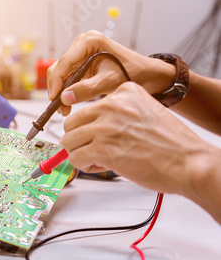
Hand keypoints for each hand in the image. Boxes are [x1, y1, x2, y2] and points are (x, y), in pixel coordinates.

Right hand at [47, 30, 174, 115]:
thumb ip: (87, 89)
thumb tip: (65, 98)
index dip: (57, 82)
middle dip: (58, 88)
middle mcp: (82, 44)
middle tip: (60, 107)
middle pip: (60, 67)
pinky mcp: (81, 62)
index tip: (54, 98)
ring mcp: (80, 53)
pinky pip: (67, 77)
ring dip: (61, 91)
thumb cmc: (132, 72)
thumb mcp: (110, 82)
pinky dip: (66, 90)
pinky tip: (69, 102)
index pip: (65, 62)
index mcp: (90, 41)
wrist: (145, 73)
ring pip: (61, 73)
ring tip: (65, 108)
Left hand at [60, 82, 211, 196]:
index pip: (87, 109)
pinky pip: (75, 158)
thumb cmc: (170, 144)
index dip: (91, 127)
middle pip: (71, 124)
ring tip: (100, 160)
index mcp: (124, 92)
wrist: (189, 162)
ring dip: (81, 154)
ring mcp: (105, 126)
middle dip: (79, 140)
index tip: (103, 137)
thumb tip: (88, 128)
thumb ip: (117, 114)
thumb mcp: (144, 112)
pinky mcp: (102, 149)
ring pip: (69, 141)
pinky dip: (84, 166)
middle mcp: (112, 105)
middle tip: (94, 151)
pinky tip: (102, 166)